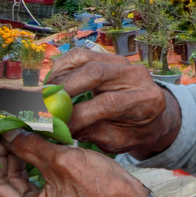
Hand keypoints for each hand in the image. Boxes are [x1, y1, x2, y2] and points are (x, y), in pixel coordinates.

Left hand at [0, 129, 146, 196]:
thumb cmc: (103, 190)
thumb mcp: (61, 161)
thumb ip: (30, 146)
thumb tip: (9, 133)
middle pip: (5, 187)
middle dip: (5, 158)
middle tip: (5, 134)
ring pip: (19, 186)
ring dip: (17, 162)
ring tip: (19, 137)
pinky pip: (34, 188)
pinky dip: (31, 169)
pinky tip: (33, 149)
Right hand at [45, 49, 179, 159]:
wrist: (151, 116)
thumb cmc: (133, 132)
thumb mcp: (117, 141)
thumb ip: (91, 133)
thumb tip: (57, 128)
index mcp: (146, 100)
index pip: (108, 103)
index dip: (79, 115)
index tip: (57, 127)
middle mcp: (136, 75)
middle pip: (94, 73)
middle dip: (64, 89)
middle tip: (43, 106)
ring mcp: (121, 61)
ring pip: (83, 58)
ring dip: (58, 75)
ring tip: (43, 94)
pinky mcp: (107, 56)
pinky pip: (79, 55)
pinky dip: (60, 68)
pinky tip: (50, 84)